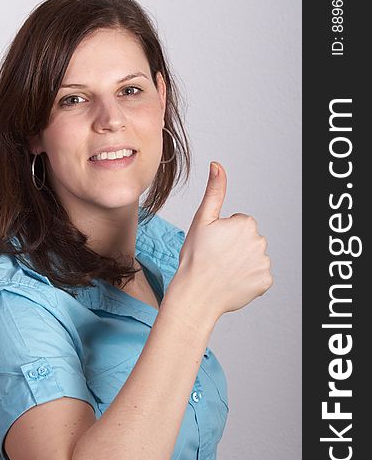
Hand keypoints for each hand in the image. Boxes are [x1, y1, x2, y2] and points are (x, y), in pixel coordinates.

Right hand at [177, 162, 272, 321]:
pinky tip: (232, 282)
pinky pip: (258, 277)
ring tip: (223, 271)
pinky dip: (248, 280)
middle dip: (235, 247)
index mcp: (246, 223)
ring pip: (253, 258)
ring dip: (242, 263)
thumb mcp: (201, 220)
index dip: (224, 233)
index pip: (239, 224)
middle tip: (216, 258)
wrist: (196, 294)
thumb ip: (214, 191)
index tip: (213, 244)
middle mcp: (260, 241)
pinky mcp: (265, 282)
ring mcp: (264, 263)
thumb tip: (217, 165)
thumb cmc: (195, 258)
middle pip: (249, 240)